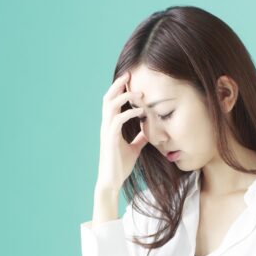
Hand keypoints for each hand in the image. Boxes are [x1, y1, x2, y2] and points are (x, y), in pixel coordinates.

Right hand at [96, 71, 148, 190]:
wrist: (112, 181)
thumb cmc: (121, 165)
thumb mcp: (134, 148)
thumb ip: (140, 138)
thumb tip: (148, 131)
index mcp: (110, 126)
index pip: (111, 102)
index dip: (118, 89)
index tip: (129, 79)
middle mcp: (106, 126)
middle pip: (107, 98)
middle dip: (118, 85)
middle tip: (129, 74)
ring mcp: (107, 132)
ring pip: (110, 106)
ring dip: (124, 97)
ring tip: (139, 93)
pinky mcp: (111, 139)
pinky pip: (118, 120)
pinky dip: (128, 113)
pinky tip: (140, 112)